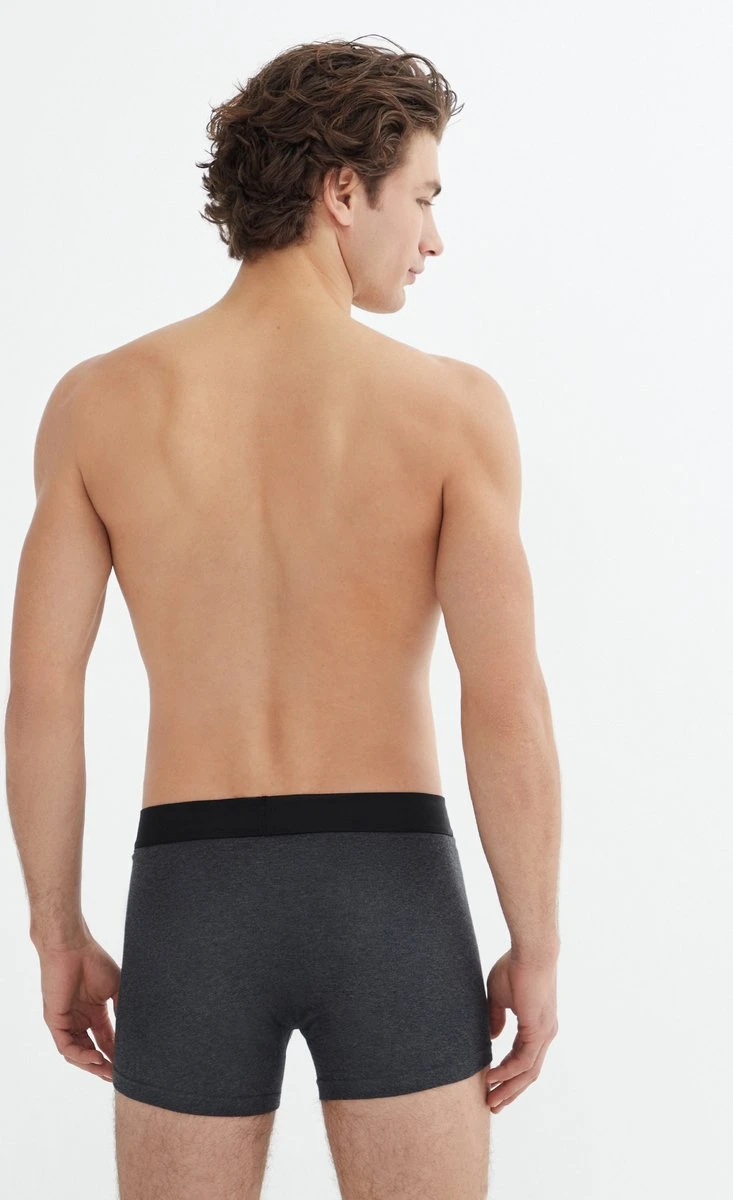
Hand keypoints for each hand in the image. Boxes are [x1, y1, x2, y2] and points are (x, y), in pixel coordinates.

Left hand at [36, 931, 119, 1083]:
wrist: (73, 948)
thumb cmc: (94, 962)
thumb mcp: (116, 988)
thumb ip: (123, 1008)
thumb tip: (137, 1029)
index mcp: (95, 1013)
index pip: (106, 1040)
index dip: (116, 1054)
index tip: (130, 1065)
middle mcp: (80, 1020)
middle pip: (91, 1051)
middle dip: (104, 1065)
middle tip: (118, 1076)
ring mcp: (67, 1022)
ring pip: (77, 1053)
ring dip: (92, 1064)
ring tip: (108, 1071)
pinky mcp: (55, 1021)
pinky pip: (66, 1046)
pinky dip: (80, 1055)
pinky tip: (95, 1057)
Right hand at [484, 948, 558, 1112]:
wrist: (531, 951)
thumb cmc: (515, 967)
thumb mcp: (499, 996)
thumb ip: (496, 1017)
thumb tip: (493, 1037)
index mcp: (538, 1026)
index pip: (524, 1059)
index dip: (508, 1075)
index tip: (491, 1086)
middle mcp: (546, 1034)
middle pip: (529, 1073)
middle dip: (510, 1091)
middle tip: (493, 1105)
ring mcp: (545, 1033)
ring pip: (528, 1072)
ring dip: (508, 1088)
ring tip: (490, 1100)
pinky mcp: (539, 1030)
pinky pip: (523, 1060)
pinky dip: (507, 1072)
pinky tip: (491, 1077)